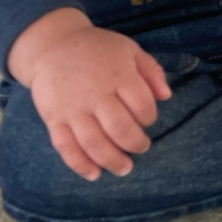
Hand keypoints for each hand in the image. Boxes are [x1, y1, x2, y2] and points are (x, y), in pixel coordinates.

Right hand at [22, 23, 172, 181]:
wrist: (54, 46)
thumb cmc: (98, 49)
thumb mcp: (130, 50)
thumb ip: (151, 71)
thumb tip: (167, 96)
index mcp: (119, 75)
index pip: (142, 105)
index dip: (150, 118)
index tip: (148, 121)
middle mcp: (96, 95)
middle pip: (120, 128)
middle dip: (135, 143)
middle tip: (142, 148)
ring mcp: (73, 109)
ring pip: (94, 143)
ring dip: (112, 160)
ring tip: (124, 168)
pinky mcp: (54, 120)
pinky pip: (66, 148)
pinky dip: (80, 165)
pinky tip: (94, 174)